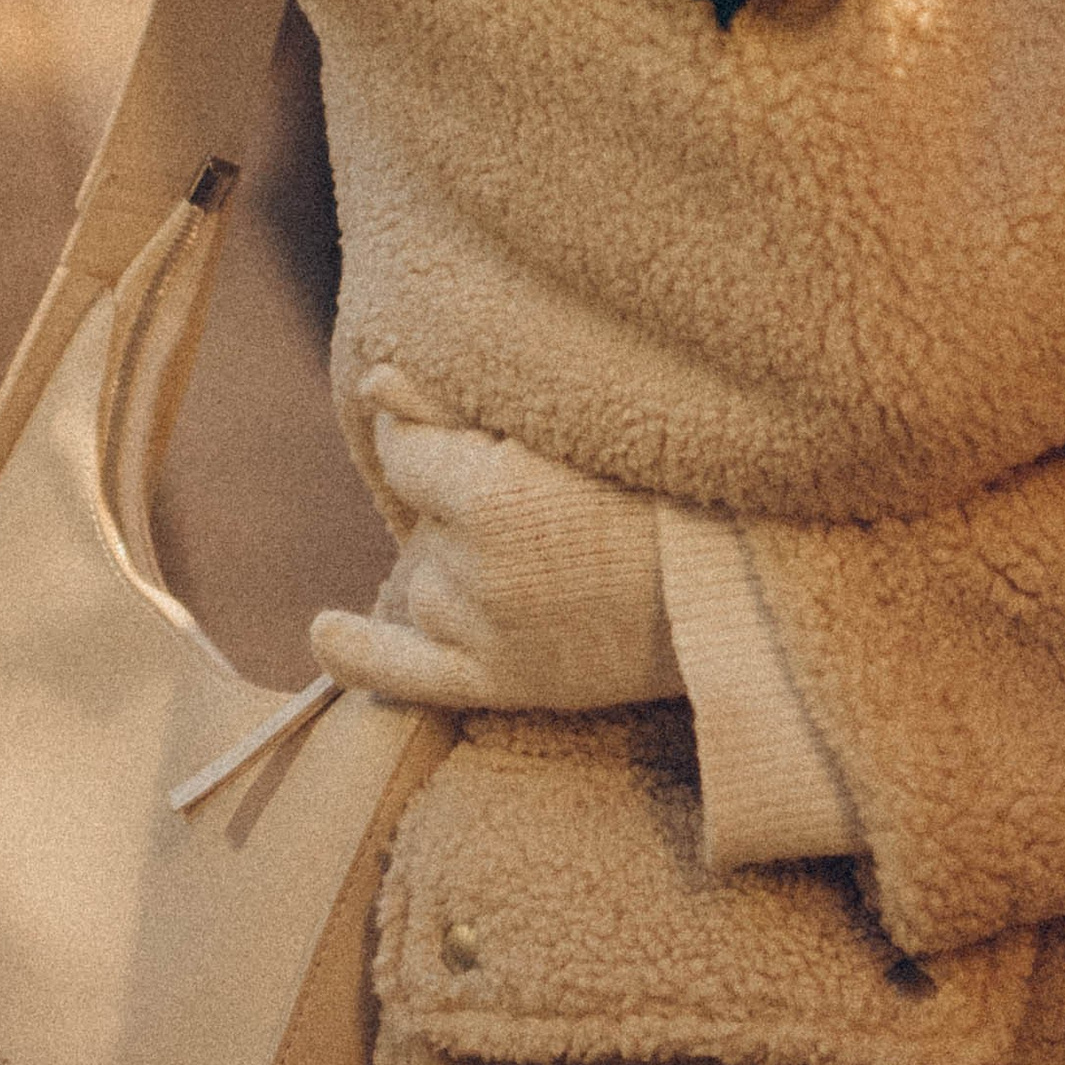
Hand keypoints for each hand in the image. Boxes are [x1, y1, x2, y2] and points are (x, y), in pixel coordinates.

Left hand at [310, 367, 683, 711]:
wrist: (741, 590)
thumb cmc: (675, 485)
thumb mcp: (576, 427)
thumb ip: (463, 407)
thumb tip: (374, 381)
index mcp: (493, 497)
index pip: (408, 448)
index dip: (426, 426)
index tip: (463, 416)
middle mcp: (475, 572)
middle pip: (420, 514)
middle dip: (453, 492)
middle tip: (536, 486)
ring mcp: (485, 633)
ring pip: (421, 579)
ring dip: (448, 554)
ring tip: (532, 542)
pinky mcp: (504, 684)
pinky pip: (406, 674)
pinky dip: (359, 653)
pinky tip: (323, 631)